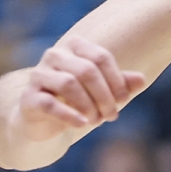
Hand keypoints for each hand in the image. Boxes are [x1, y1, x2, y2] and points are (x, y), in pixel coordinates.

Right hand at [17, 36, 146, 139]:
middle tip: (112, 116)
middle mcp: (54, 55)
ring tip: (96, 121)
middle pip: (87, 70)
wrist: (44, 121)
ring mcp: (39, 75)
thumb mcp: (102, 91)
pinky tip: (82, 125)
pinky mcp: (29, 97)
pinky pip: (50, 103)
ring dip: (88, 106)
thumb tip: (141, 79)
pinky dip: (69, 115)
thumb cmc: (78, 100)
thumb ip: (121, 83)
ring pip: (69, 83)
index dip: (116, 80)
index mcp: (74, 46)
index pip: (101, 57)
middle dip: (104, 96)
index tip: (123, 101)